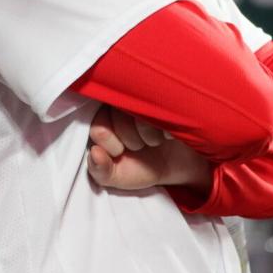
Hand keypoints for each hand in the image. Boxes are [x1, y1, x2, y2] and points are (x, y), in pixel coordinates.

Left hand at [87, 106, 212, 191]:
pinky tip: (168, 134)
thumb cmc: (142, 165)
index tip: (119, 152)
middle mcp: (121, 102)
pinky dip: (166, 131)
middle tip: (140, 146)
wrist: (176, 163)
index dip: (109, 143)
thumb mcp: (118, 175)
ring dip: (150, 137)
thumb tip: (95, 153)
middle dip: (131, 142)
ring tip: (155, 141)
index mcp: (104, 118)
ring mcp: (145, 97)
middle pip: (119, 118)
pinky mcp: (168, 99)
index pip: (98, 126)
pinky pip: (165, 113)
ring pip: (140, 114)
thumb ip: (100, 170)